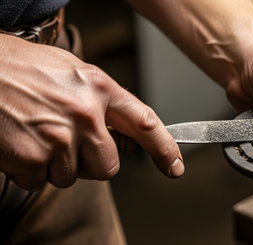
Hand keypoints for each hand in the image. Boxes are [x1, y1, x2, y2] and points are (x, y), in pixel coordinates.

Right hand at [0, 35, 183, 189]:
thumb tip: (116, 125)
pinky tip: (19, 143)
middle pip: (107, 166)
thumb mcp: (69, 70)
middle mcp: (85, 115)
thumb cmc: (18, 67)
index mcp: (99, 88)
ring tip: (35, 133)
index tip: (174, 167)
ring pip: (72, 176)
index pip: (145, 124)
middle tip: (67, 143)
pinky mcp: (32, 159)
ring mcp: (59, 139)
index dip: (164, 149)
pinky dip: (29, 170)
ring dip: (56, 164)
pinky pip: (40, 181)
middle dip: (91, 163)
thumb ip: (99, 98)